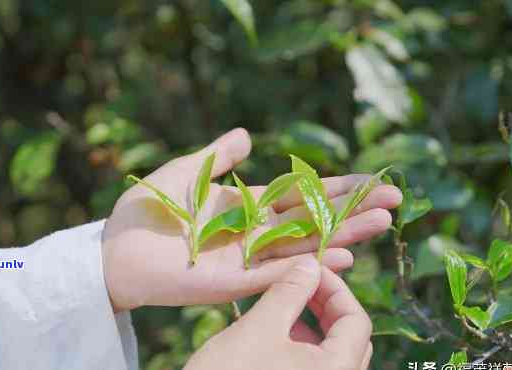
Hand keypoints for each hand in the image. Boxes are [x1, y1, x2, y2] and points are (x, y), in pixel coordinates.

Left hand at [102, 128, 401, 310]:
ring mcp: (249, 258)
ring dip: (345, 234)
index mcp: (248, 206)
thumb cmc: (146, 210)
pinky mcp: (236, 282)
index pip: (301, 194)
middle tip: (395, 201)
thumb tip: (247, 133)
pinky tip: (344, 255)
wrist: (116, 248)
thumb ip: (218, 156)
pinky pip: (280, 273)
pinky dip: (312, 264)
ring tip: (383, 222)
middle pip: (314, 219)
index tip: (372, 179)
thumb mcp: (186, 172)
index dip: (337, 187)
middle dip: (354, 210)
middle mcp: (256, 232)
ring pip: (306, 245)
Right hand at [185, 259, 372, 369]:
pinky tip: (274, 333)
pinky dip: (300, 345)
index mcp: (337, 369)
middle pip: (349, 338)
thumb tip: (311, 264)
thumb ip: (290, 291)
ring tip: (283, 304)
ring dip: (312, 324)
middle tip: (300, 283)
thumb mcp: (260, 327)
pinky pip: (314, 368)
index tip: (310, 270)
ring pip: (330, 353)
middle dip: (325, 305)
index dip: (336, 289)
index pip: (357, 321)